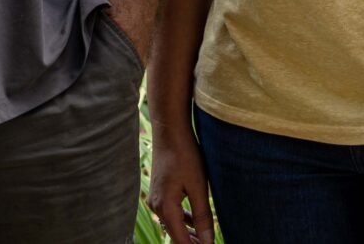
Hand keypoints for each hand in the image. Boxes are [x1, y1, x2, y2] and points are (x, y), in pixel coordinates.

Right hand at [146, 125, 216, 243]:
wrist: (169, 131)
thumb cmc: (185, 155)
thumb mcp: (199, 187)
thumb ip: (203, 216)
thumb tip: (208, 241)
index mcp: (166, 207)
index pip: (181, 241)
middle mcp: (156, 206)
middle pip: (175, 235)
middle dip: (193, 242)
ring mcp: (155, 198)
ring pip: (173, 224)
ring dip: (189, 233)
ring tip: (206, 238)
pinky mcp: (159, 191)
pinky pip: (170, 213)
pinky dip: (183, 220)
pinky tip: (195, 221)